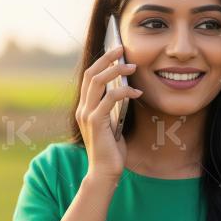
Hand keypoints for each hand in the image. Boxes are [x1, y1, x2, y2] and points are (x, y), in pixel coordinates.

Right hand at [75, 45, 142, 180]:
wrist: (105, 172)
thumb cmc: (111, 150)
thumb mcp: (113, 124)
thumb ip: (114, 108)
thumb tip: (126, 90)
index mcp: (85, 107)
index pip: (89, 77)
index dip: (101, 61)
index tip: (115, 51)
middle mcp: (82, 108)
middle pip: (91, 73)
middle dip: (107, 58)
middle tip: (122, 48)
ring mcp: (87, 114)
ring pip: (98, 81)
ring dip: (116, 70)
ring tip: (132, 66)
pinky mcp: (95, 122)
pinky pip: (109, 98)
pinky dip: (124, 92)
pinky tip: (137, 93)